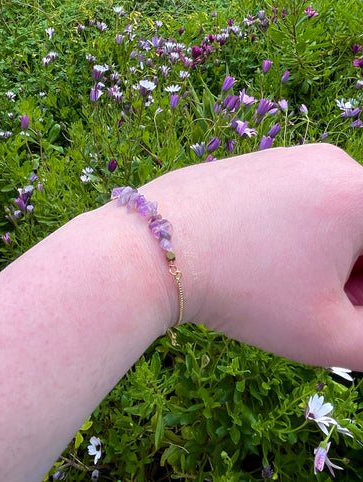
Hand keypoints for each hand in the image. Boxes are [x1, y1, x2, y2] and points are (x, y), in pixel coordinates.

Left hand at [144, 143, 362, 368]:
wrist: (151, 249)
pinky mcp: (258, 163)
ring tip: (284, 283)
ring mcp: (290, 157)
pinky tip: (259, 256)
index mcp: (362, 195)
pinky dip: (294, 232)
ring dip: (326, 255)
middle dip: (355, 274)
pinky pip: (298, 200)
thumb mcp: (325, 334)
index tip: (341, 310)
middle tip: (317, 305)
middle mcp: (331, 162)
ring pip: (334, 215)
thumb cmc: (240, 291)